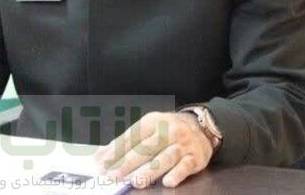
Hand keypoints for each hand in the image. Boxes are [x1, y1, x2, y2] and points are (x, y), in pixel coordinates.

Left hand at [94, 111, 213, 188]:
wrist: (202, 126)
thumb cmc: (168, 129)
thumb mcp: (149, 127)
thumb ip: (127, 141)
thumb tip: (102, 154)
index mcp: (152, 122)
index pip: (131, 137)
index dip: (116, 150)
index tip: (102, 162)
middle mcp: (167, 131)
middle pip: (146, 148)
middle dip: (127, 163)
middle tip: (114, 175)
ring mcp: (182, 145)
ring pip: (164, 158)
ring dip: (149, 171)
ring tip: (136, 181)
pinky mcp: (196, 158)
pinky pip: (186, 166)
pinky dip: (177, 174)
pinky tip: (168, 182)